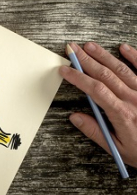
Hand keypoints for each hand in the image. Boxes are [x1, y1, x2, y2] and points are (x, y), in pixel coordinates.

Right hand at [60, 42, 136, 167]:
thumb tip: (75, 117)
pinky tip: (123, 48)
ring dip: (104, 56)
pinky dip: (134, 56)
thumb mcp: (117, 148)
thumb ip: (95, 131)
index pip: (95, 89)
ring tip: (89, 46)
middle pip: (105, 74)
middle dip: (86, 60)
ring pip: (121, 69)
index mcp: (122, 114)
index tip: (65, 70)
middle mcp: (134, 99)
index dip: (78, 77)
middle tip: (72, 49)